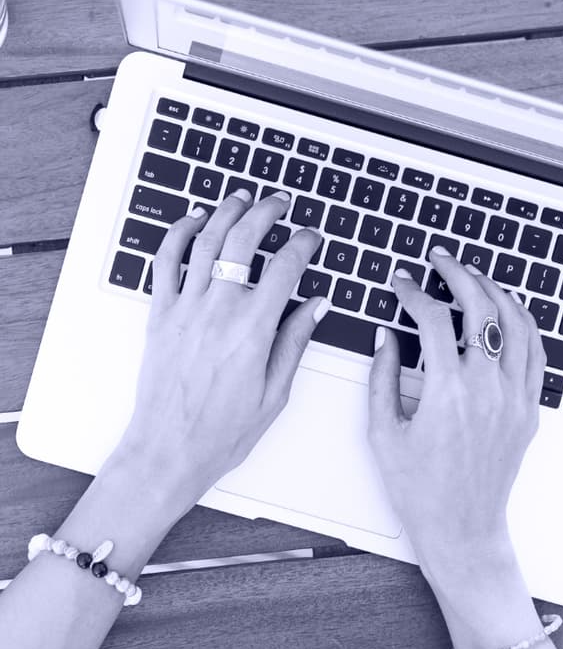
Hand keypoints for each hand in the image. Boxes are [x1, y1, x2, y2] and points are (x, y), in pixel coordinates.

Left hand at [115, 189, 326, 503]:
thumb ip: (295, 342)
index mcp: (253, 331)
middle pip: (243, 241)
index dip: (303, 244)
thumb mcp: (275, 393)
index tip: (312, 238)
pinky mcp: (160, 315)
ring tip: (242, 198)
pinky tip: (193, 221)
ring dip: (225, 213)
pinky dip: (179, 234)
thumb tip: (315, 306)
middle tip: (279, 203)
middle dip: (265, 213)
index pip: (285, 269)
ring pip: (205, 241)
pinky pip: (166, 262)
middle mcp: (218, 312)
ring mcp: (185, 309)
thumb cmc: (221, 431)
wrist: (168, 449)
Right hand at [367, 247, 545, 582]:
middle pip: (481, 309)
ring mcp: (514, 399)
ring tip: (475, 277)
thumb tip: (386, 335)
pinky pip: (535, 353)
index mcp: (447, 393)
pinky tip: (508, 311)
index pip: (433, 320)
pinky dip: (523, 324)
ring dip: (495, 291)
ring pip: (516, 324)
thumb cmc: (421, 490)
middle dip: (459, 274)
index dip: (414, 292)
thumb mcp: (382, 433)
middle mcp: (487, 390)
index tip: (401, 282)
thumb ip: (381, 377)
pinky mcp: (528, 410)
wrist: (462, 529)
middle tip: (442, 259)